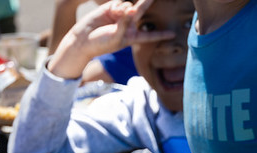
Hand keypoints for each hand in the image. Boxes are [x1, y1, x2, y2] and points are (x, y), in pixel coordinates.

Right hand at [49, 0, 173, 78]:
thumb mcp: (117, 37)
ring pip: (129, 6)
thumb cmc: (102, 43)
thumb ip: (126, 22)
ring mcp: (120, 15)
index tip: (173, 35)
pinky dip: (119, 7)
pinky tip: (114, 12)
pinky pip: (120, 3)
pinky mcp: (111, 8)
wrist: (84, 39)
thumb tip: (132, 8)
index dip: (161, 35)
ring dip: (126, 9)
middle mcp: (128, 25)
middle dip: (147, 1)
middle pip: (141, 11)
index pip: (150, 35)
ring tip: (118, 17)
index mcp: (133, 37)